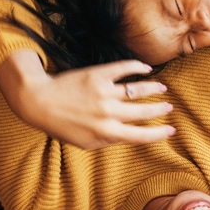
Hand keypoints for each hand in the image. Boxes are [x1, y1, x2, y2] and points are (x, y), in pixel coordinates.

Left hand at [0, 52, 174, 149]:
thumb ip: (108, 140)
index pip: (141, 135)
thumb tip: (130, 136)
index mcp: (106, 132)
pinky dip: (138, 67)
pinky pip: (123, 69)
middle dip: (160, 109)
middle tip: (169, 107)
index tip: (171, 130)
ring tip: (162, 88)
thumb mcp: (85, 142)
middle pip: (144, 111)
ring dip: (153, 88)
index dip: (159, 133)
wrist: (38, 102)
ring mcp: (103, 93)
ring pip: (138, 89)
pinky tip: (146, 68)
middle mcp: (108, 113)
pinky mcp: (97, 75)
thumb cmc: (61, 125)